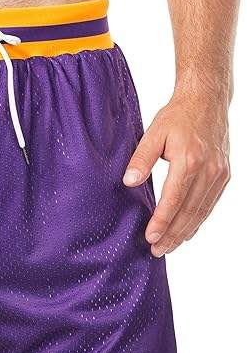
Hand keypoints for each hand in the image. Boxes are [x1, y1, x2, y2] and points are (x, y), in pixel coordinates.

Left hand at [123, 92, 229, 256]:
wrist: (207, 101)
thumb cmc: (177, 116)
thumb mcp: (153, 133)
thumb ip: (141, 159)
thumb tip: (129, 182)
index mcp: (190, 161)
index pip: (173, 200)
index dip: (162, 221)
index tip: (150, 237)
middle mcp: (209, 170)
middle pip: (189, 211)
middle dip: (172, 234)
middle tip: (157, 251)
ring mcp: (219, 174)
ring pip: (201, 211)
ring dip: (185, 232)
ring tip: (169, 247)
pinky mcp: (224, 175)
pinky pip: (210, 204)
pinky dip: (198, 221)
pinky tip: (187, 232)